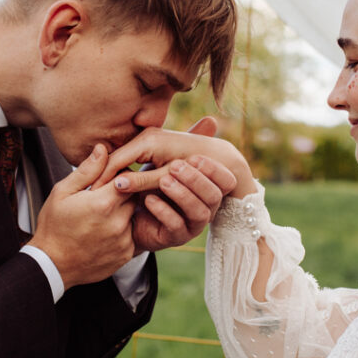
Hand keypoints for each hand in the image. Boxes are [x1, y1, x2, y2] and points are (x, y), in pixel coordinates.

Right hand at [29, 144, 138, 288]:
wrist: (52, 265)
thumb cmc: (53, 227)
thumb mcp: (62, 192)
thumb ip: (87, 170)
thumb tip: (103, 149)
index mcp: (103, 203)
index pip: (127, 177)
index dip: (119, 175)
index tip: (109, 178)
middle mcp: (118, 222)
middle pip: (134, 196)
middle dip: (124, 193)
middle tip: (106, 196)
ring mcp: (123, 240)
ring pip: (134, 216)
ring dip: (124, 212)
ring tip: (103, 216)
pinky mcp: (126, 254)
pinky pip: (132, 235)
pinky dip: (123, 231)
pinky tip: (104, 232)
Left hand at [101, 119, 252, 251]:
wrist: (131, 216)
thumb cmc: (153, 185)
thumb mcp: (166, 164)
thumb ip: (185, 148)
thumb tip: (212, 119)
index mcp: (209, 189)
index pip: (226, 180)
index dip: (214, 170)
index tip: (196, 156)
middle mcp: (206, 208)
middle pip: (214, 196)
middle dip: (196, 180)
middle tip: (176, 166)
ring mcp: (192, 225)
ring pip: (199, 213)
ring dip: (181, 194)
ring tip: (162, 181)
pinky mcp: (175, 238)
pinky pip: (176, 226)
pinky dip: (163, 211)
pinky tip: (149, 199)